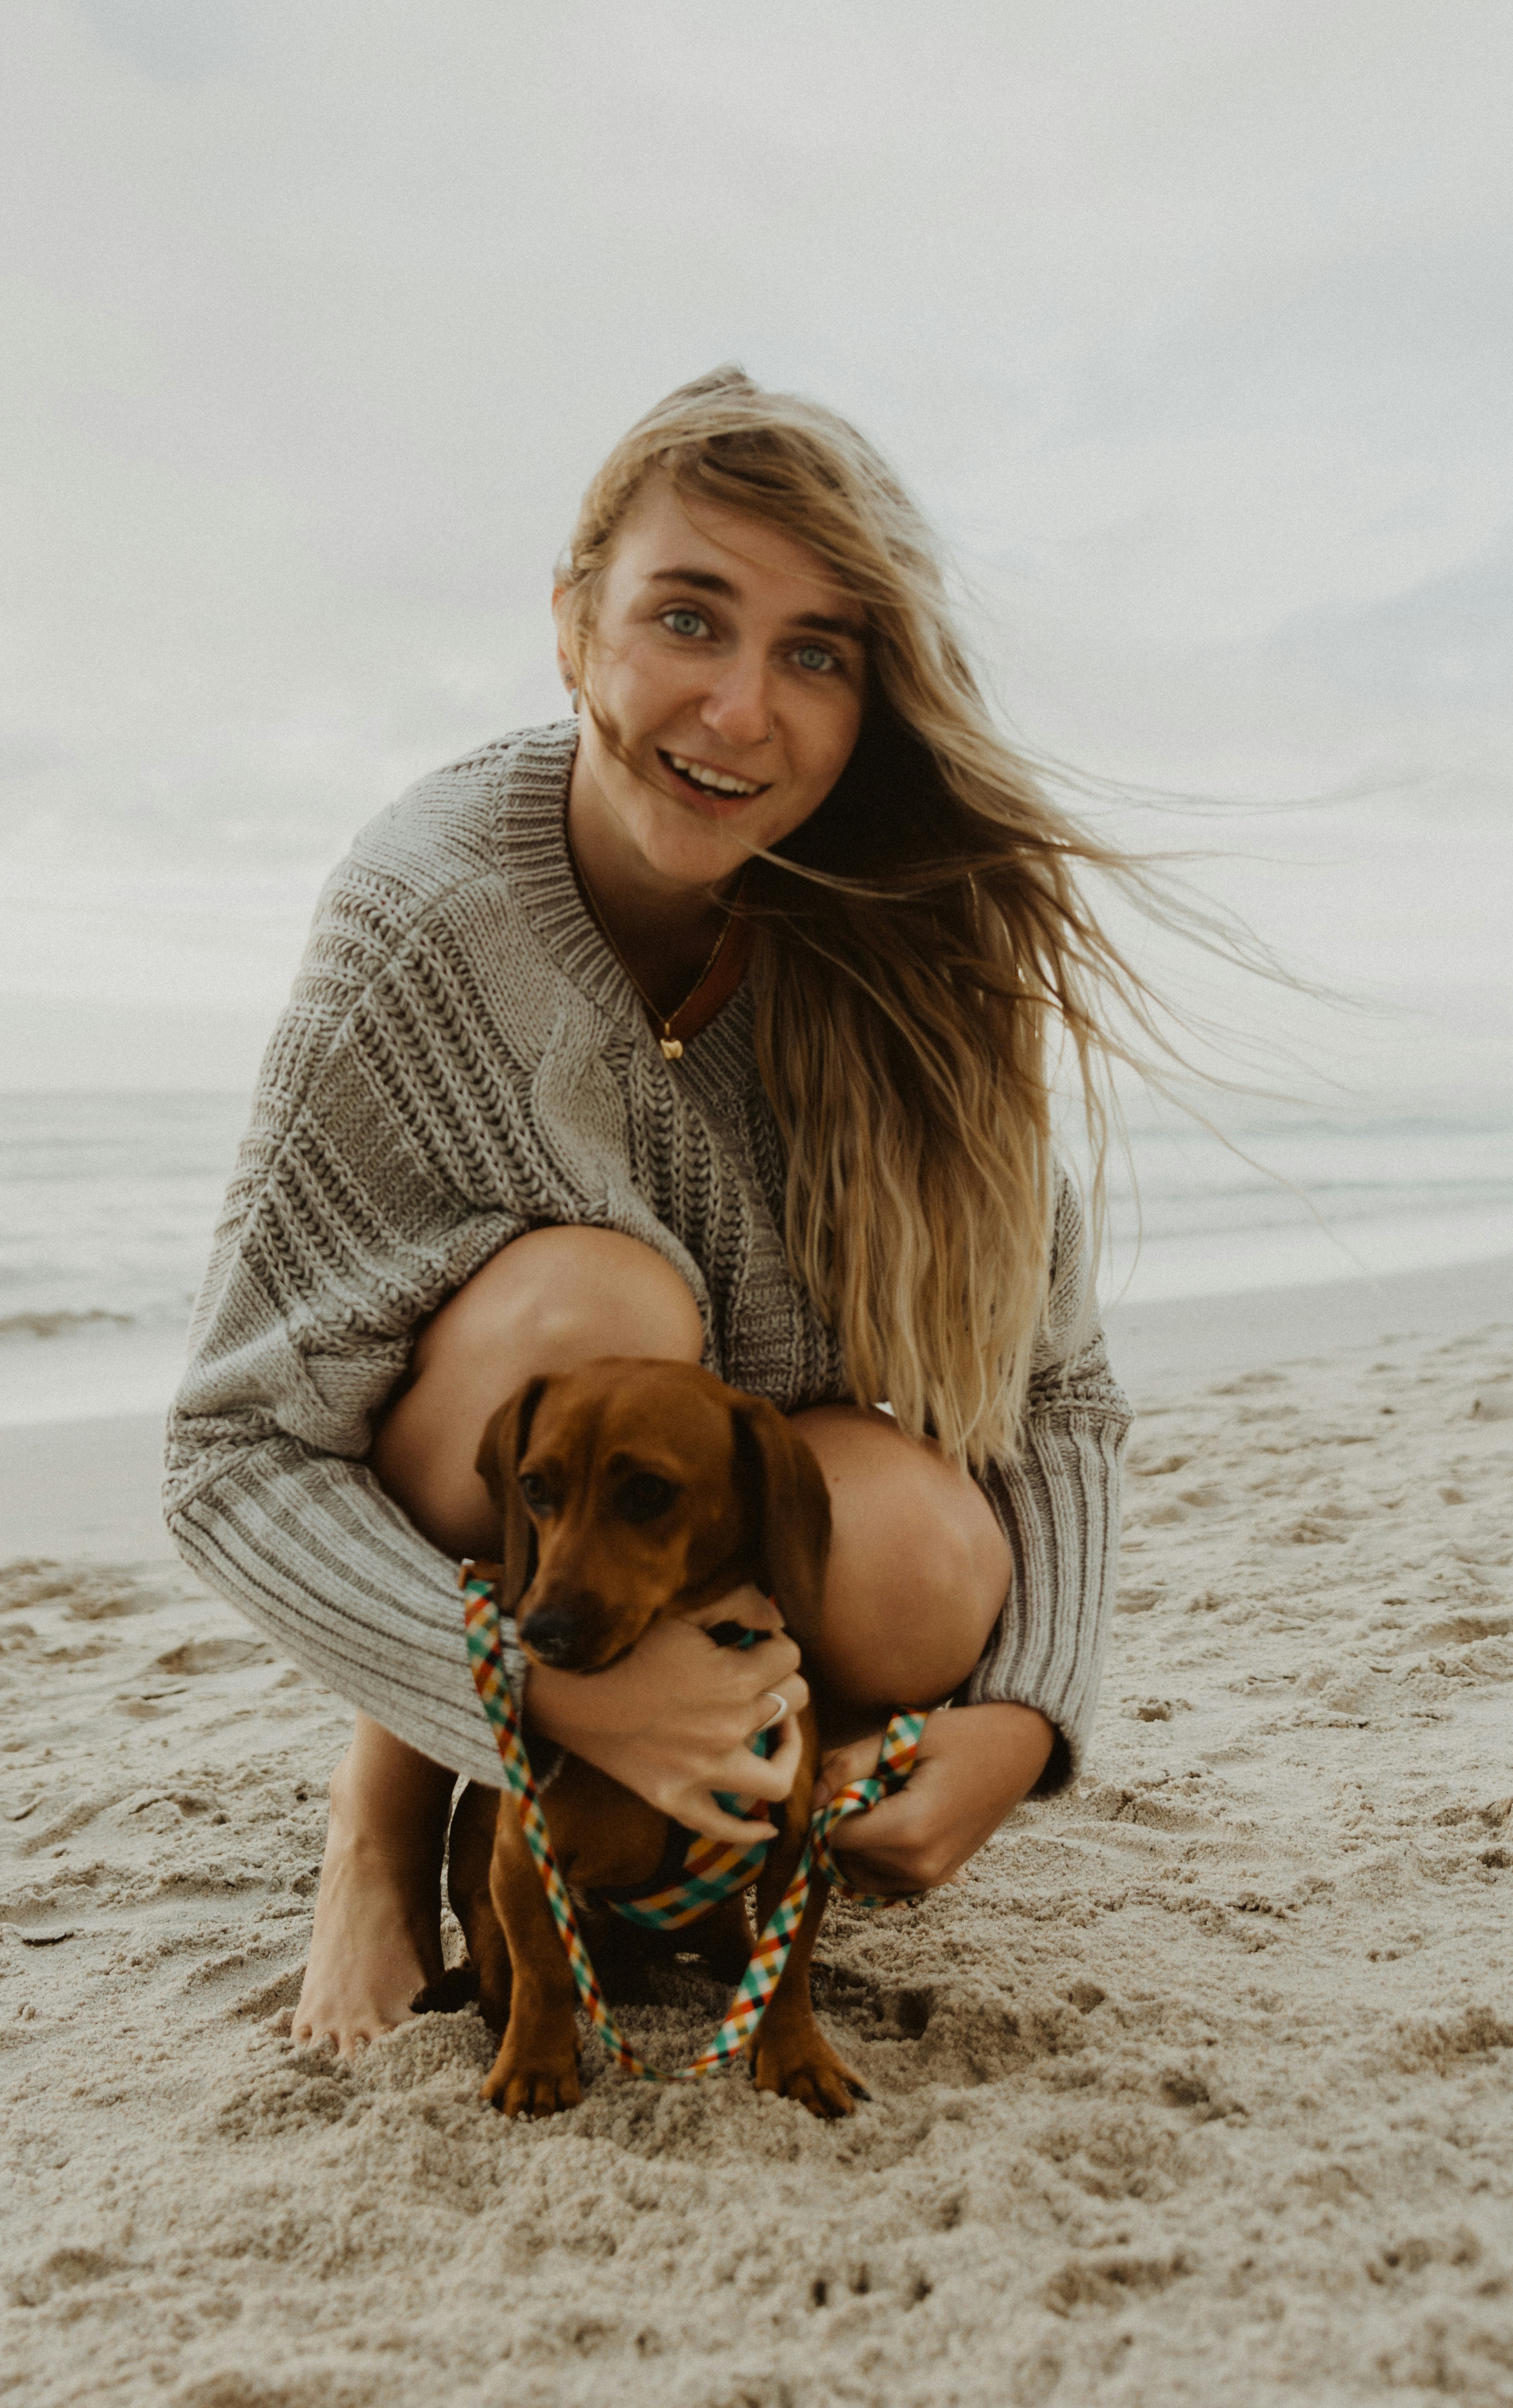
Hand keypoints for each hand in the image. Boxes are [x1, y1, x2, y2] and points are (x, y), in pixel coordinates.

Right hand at [523, 1585, 807, 1844]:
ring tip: (777, 1733)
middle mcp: (729, 1730)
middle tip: (758, 1674)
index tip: (753, 1640)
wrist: (568, 1688)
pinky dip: (750, 1833)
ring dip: (786, 1750)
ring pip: (777, 1775)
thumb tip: (778, 1618)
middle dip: (781, 1681)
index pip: (789, 1656)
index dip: (775, 1642)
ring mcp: (703, 1772)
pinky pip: (725, 1829)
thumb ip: (740, 1602)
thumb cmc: (624, 1643)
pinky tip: (766, 1828)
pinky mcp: (675, 1800)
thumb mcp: (682, 1610)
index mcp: (735, 1679)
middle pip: (793, 1702)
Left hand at [812, 1702, 1054, 1892]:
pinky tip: (893, 1822)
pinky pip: (884, 1882)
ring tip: (884, 1803)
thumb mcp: (902, 1736)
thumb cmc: (959, 1736)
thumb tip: (817, 1799)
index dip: (834, 1805)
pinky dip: (875, 1858)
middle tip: (873, 1787)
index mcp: (911, 1830)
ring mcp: (933, 1878)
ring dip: (858, 1844)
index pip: (837, 1835)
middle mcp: (922, 1866)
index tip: (853, 1780)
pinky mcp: (938, 1880)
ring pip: (861, 1874)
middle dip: (846, 1824)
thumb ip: (850, 1764)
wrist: (1015, 1752)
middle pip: (847, 1857)